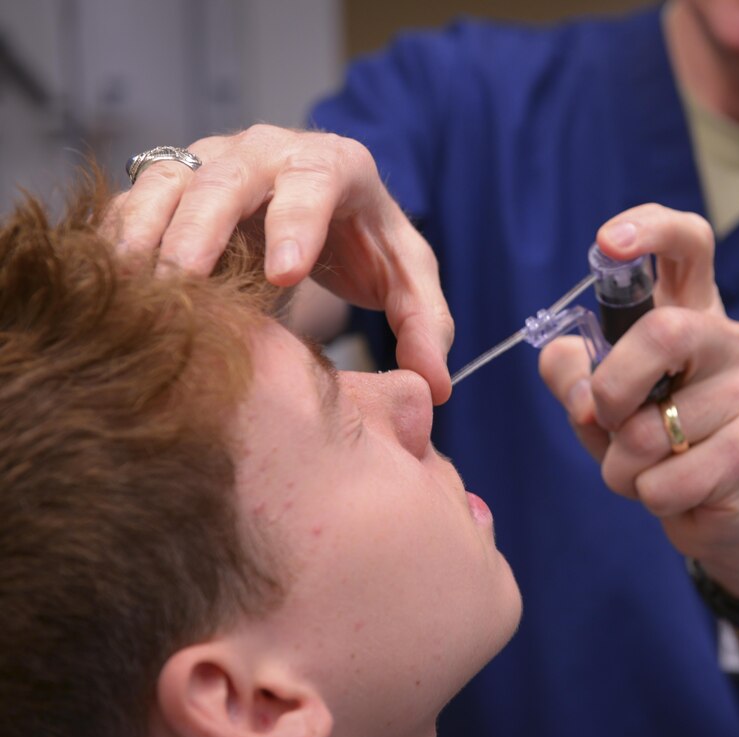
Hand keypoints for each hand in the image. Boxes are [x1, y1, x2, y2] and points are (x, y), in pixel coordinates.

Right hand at [109, 125, 453, 402]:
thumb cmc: (368, 245)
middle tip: (185, 281)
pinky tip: (107, 276)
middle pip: (229, 178)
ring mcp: (215, 161)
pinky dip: (120, 233)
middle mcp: (269, 152)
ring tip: (132, 283)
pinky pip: (137, 199)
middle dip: (205, 227)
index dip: (298, 223)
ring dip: (148, 229)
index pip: (314, 183)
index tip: (285, 273)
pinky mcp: (176, 182)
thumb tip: (437, 389)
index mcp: (335, 167)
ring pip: (171, 182)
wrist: (325, 209)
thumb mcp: (407, 278)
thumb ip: (426, 326)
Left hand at [539, 205, 738, 595]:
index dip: (649, 228)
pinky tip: (677, 492)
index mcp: (692, 314)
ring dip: (623, 466)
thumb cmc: (658, 442)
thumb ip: (574, 377)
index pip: (689, 243)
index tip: (608, 242)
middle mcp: (731, 341)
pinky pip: (666, 481)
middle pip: (663, 333)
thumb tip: (583, 394)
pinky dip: (649, 497)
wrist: (724, 513)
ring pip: (649, 431)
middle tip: (609, 419)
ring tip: (650, 469)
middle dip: (613, 389)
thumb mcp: (603, 402)